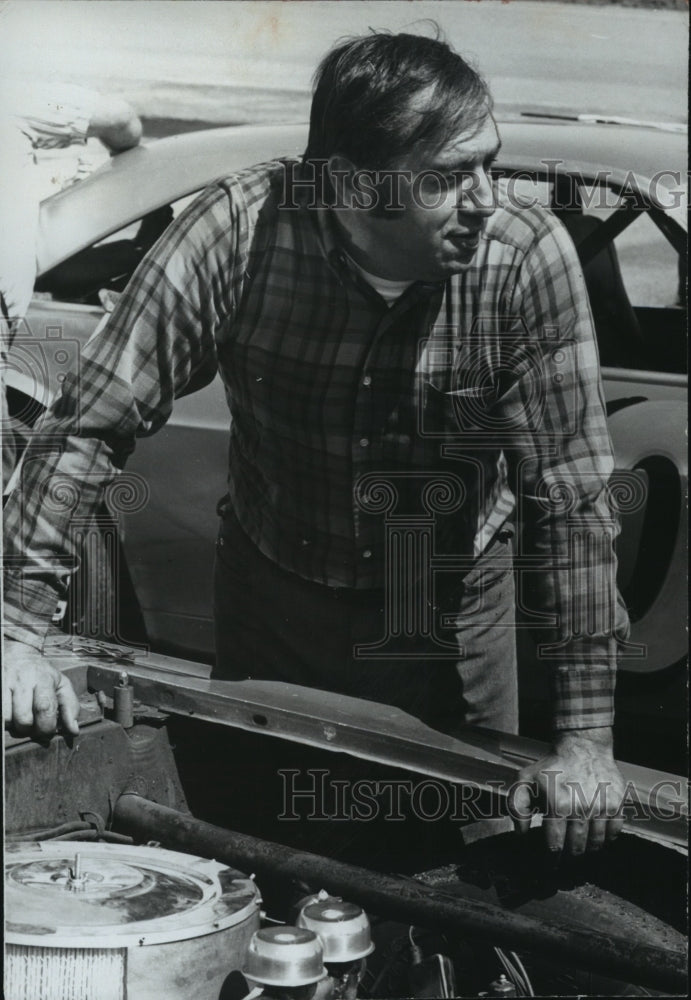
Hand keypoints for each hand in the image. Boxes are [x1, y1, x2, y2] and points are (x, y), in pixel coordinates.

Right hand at [3, 639, 79, 737]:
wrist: (19, 656)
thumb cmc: (42, 674)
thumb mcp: (61, 685)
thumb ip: (70, 707)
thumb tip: (73, 730)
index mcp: (43, 678)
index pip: (45, 709)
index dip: (47, 727)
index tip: (48, 731)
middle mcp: (23, 680)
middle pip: (24, 719)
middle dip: (30, 730)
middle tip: (33, 726)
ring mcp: (5, 683)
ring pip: (6, 720)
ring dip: (14, 727)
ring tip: (21, 720)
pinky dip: (4, 722)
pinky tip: (11, 715)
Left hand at [509, 727, 624, 854]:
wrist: (583, 746)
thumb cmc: (551, 765)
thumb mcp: (525, 780)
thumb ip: (517, 807)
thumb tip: (521, 835)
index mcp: (557, 805)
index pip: (555, 845)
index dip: (551, 861)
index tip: (549, 868)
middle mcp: (581, 809)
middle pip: (576, 848)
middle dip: (569, 860)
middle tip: (565, 864)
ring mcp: (602, 807)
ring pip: (596, 844)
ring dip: (587, 851)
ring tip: (580, 852)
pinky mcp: (617, 804)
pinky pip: (614, 832)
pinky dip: (607, 839)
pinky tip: (597, 837)